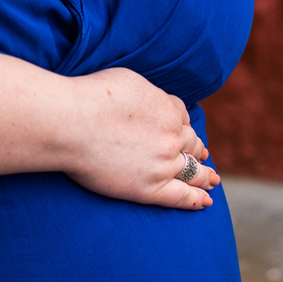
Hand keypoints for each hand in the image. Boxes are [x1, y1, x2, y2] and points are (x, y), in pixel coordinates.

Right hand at [60, 67, 220, 209]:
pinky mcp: (149, 189)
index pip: (182, 116)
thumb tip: (154, 101)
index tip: (182, 129)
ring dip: (204, 175)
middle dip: (197, 148)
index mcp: (168, 109)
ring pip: (192, 171)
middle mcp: (172, 137)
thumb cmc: (91, 96)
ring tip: (211, 179)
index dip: (182, 123)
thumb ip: (149, 93)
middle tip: (202, 155)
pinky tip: (205, 202)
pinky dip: (195, 199)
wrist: (71, 123)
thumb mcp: (128, 79)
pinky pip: (181, 196)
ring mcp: (163, 164)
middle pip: (191, 143)